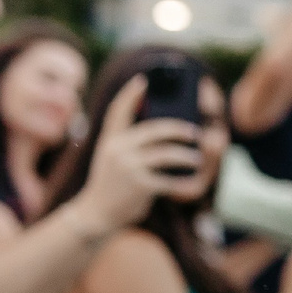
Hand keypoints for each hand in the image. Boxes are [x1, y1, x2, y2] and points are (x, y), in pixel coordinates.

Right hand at [77, 82, 201, 230]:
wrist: (96, 213)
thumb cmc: (111, 184)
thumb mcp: (112, 158)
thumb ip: (129, 144)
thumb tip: (165, 133)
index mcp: (109, 140)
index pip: (119, 111)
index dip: (130, 94)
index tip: (143, 79)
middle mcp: (117, 149)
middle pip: (155, 130)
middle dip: (178, 129)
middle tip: (194, 132)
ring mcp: (128, 167)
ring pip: (167, 154)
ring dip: (187, 156)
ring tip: (196, 159)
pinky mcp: (140, 185)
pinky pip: (170, 179)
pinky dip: (184, 182)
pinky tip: (192, 182)